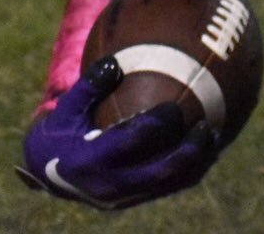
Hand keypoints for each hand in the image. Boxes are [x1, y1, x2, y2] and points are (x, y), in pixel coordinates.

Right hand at [16, 57, 218, 209]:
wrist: (50, 174)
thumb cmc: (61, 133)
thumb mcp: (65, 110)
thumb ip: (88, 87)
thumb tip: (113, 64)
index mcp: (88, 162)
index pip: (129, 145)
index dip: (154, 126)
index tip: (172, 107)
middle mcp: (108, 186)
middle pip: (158, 173)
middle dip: (187, 152)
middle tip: (206, 126)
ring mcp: (123, 197)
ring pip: (169, 185)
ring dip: (196, 164)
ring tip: (214, 136)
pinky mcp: (134, 200)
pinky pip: (169, 188)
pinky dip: (191, 171)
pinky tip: (207, 149)